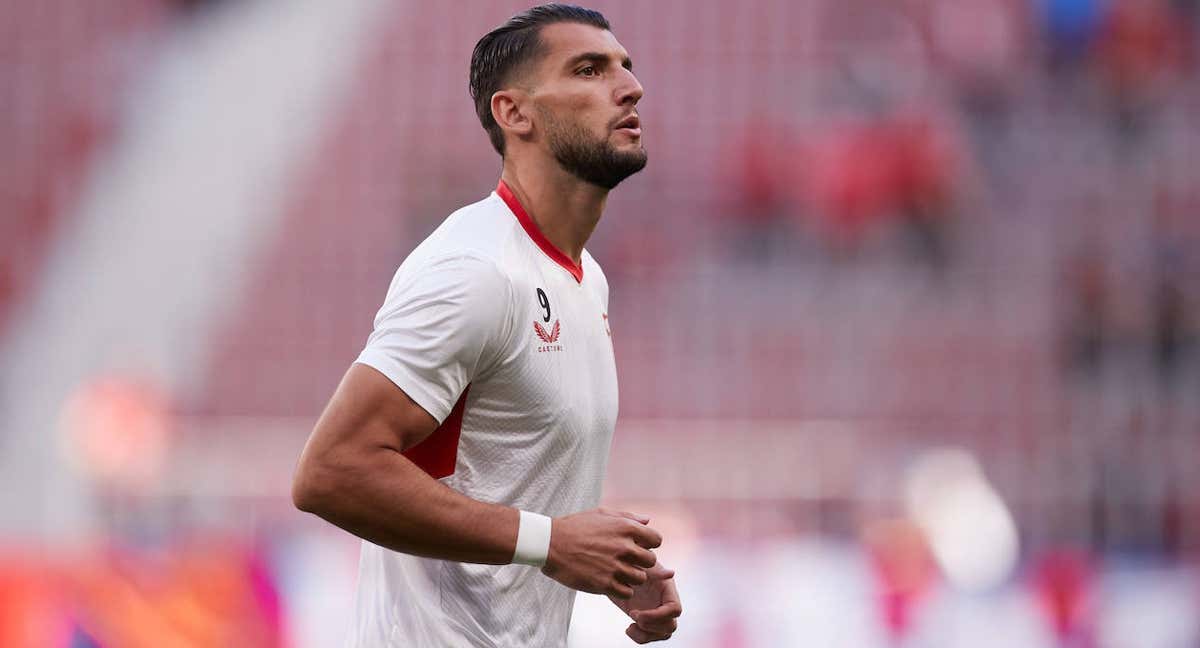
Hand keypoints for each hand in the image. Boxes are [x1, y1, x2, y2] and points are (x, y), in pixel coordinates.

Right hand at [541, 508, 660, 598]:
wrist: (550, 544)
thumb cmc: (575, 527)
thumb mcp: (601, 513)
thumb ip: (627, 517)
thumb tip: (647, 521)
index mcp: (625, 527)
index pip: (656, 540)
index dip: (648, 544)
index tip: (637, 547)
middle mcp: (624, 547)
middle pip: (651, 561)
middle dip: (641, 562)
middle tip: (626, 562)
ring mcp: (615, 567)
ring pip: (640, 578)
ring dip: (631, 577)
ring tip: (617, 573)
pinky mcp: (604, 584)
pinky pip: (627, 592)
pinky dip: (621, 589)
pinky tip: (610, 582)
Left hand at [608, 560, 681, 643]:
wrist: (614, 569)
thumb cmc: (629, 561)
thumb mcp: (639, 562)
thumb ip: (655, 569)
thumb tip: (671, 572)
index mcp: (667, 589)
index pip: (675, 609)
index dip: (658, 616)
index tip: (636, 613)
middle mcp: (664, 602)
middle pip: (670, 625)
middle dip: (652, 625)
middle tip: (633, 615)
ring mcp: (656, 612)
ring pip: (663, 634)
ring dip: (647, 635)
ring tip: (630, 626)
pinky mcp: (646, 619)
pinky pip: (650, 636)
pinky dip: (640, 638)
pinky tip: (628, 628)